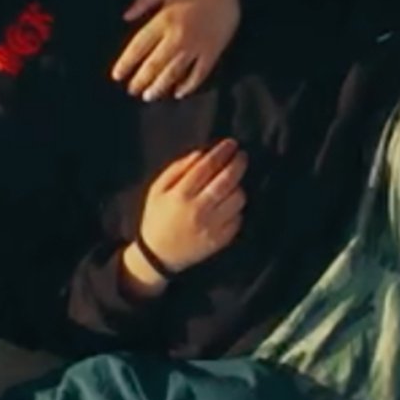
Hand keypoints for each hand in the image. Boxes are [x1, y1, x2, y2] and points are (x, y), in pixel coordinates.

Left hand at [111, 0, 241, 99]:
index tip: (117, 76)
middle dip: (141, 80)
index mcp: (163, 20)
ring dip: (159, 87)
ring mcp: (196, 47)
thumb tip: (125, 17)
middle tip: (132, 91)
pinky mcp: (212, 53)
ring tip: (149, 96)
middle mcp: (177, 37)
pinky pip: (199, 74)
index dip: (126, 63)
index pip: (139, 47)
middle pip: (154, 65)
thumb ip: (143, 1)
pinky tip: (178, 93)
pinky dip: (188, 86)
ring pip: (174, 73)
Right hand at [131, 141, 247, 285]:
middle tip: (242, 156)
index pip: (208, 166)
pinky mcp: (221, 240)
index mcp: (181, 195)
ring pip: (238, 199)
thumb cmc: (157, 217)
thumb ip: (177, 169)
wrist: (159, 255)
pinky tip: (228, 204)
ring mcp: (212, 226)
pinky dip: (237, 208)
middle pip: (227, 181)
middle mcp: (199, 210)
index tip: (231, 144)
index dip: (222, 152)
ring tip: (232, 183)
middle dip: (238, 164)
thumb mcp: (157, 189)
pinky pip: (239, 218)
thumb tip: (202, 154)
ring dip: (238, 186)